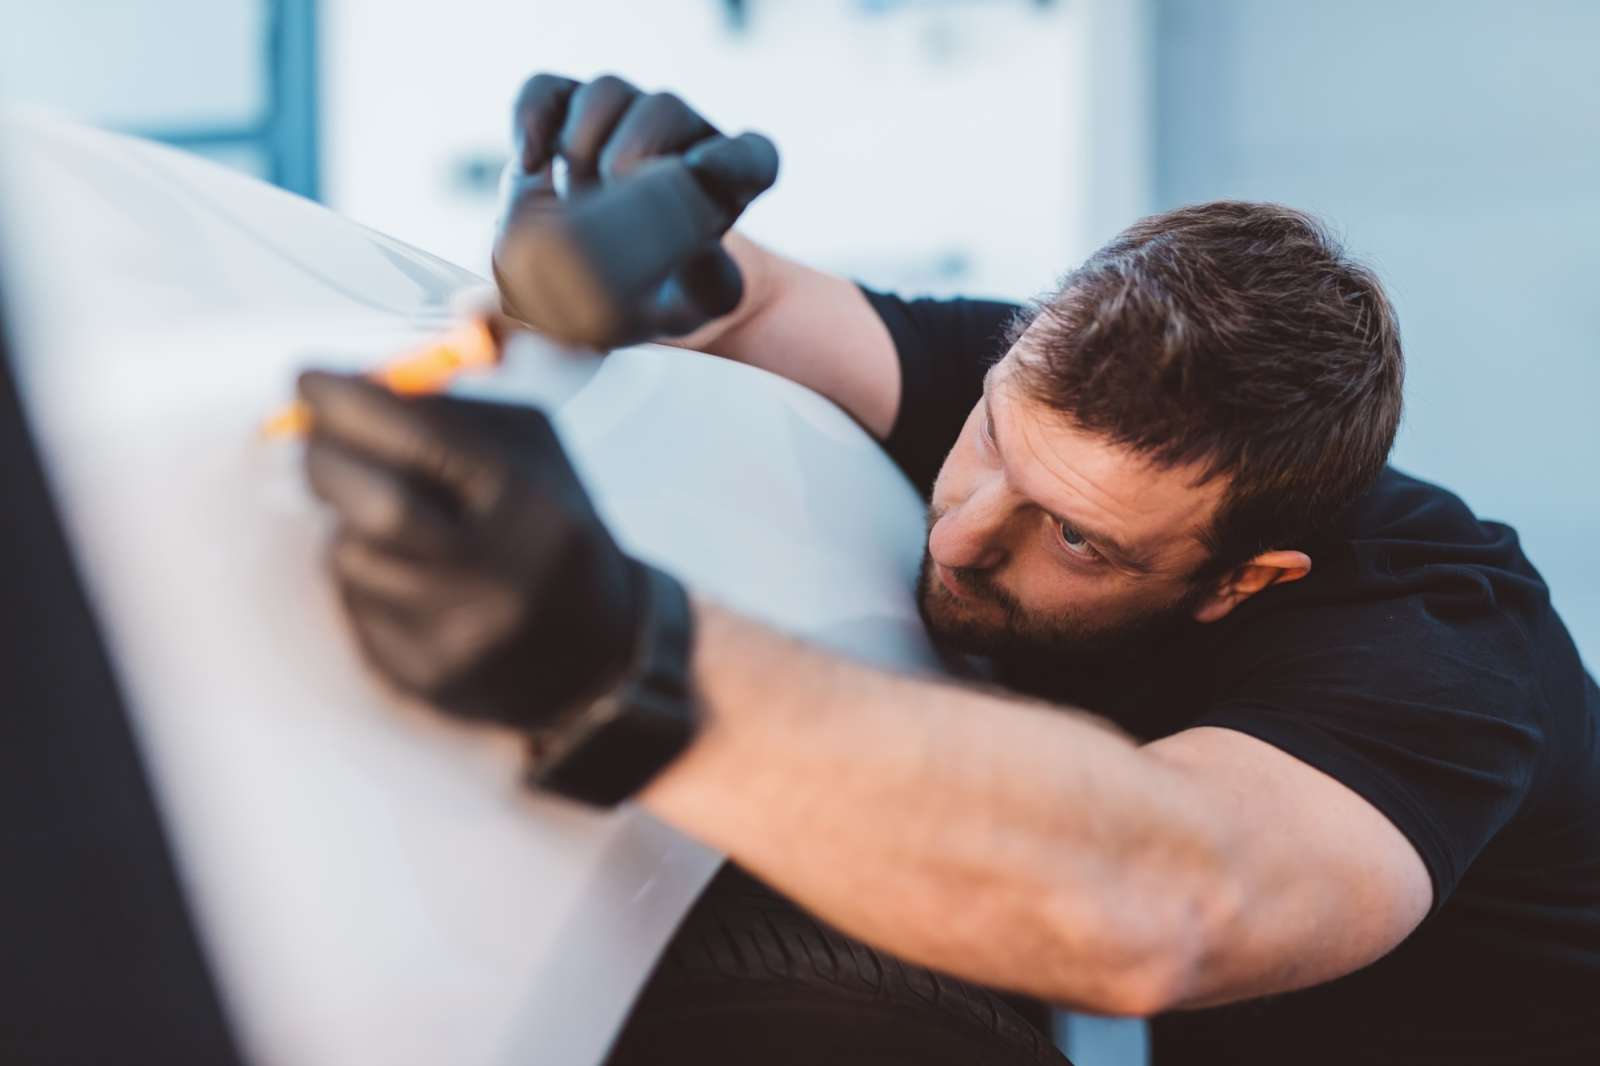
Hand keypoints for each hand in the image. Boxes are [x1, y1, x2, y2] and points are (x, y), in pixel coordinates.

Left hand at [298, 370, 646, 729]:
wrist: (593, 651)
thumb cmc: (549, 529)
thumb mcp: (530, 452)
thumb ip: (448, 412)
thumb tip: (345, 390)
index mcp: (532, 506)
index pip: (427, 441)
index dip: (353, 403)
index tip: (309, 379)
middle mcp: (499, 576)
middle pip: (378, 506)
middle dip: (327, 458)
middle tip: (315, 438)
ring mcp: (459, 636)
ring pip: (353, 555)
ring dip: (348, 522)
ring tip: (388, 517)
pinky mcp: (422, 676)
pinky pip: (353, 604)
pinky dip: (363, 573)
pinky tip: (405, 573)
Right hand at [493, 73, 778, 348]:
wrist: (579, 293)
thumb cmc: (648, 298)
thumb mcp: (686, 308)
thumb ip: (708, 284)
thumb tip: (699, 239)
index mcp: (724, 185)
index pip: (753, 156)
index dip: (731, 162)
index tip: (696, 177)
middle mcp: (678, 140)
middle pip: (664, 109)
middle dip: (628, 159)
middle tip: (607, 205)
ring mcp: (620, 120)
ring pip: (607, 91)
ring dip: (581, 148)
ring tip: (574, 200)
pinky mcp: (564, 114)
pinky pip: (546, 89)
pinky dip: (532, 120)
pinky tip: (534, 167)